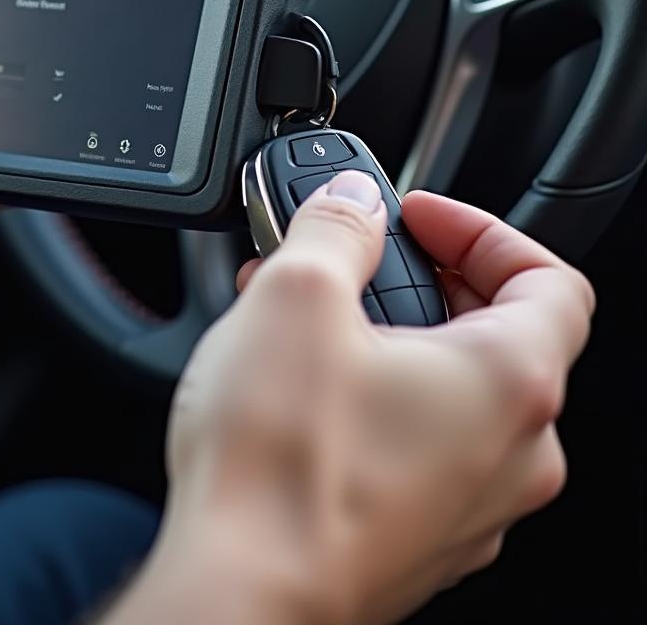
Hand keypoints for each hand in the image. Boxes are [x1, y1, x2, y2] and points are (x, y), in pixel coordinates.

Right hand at [105, 173, 592, 624]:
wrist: (239, 596)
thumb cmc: (280, 467)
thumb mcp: (297, 297)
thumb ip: (336, 228)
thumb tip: (352, 202)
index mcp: (508, 384)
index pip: (548, 279)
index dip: (481, 231)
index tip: (418, 219)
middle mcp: (508, 454)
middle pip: (498, 335)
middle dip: (418, 281)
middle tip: (353, 262)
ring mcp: (468, 506)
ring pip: (449, 393)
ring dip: (387, 338)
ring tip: (307, 320)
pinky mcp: (417, 537)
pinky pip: (416, 445)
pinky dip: (373, 397)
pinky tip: (301, 385)